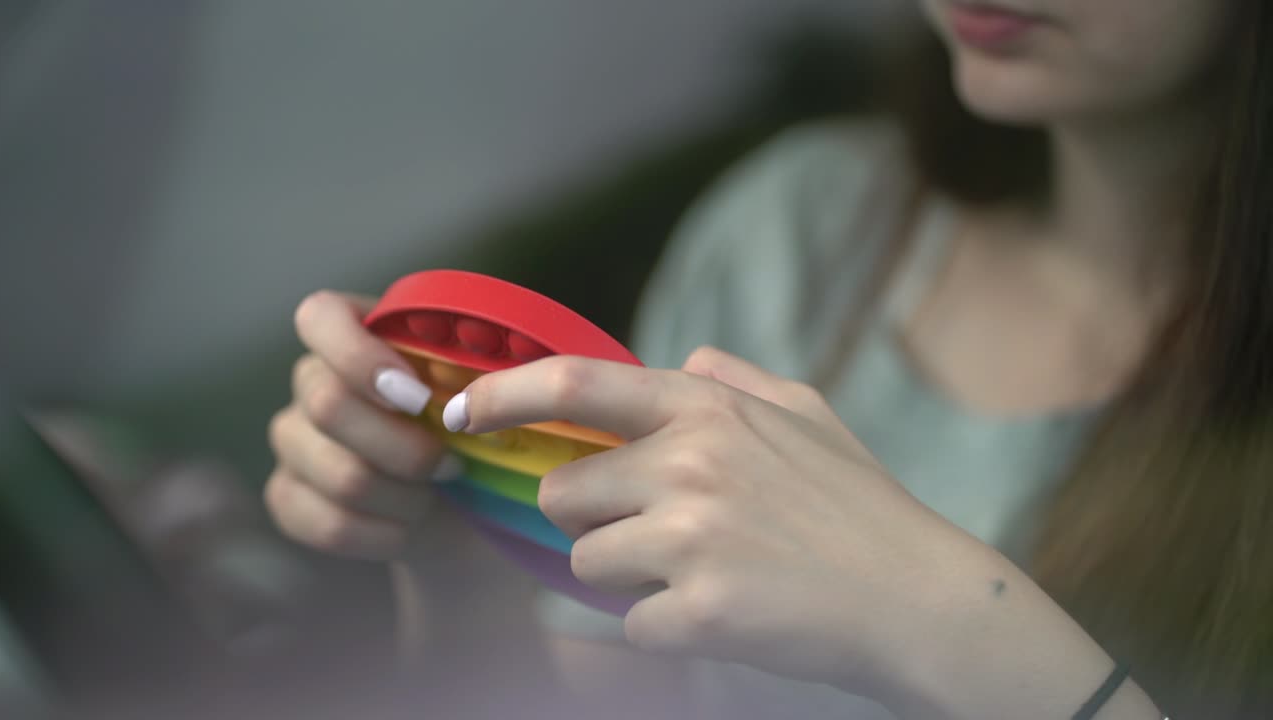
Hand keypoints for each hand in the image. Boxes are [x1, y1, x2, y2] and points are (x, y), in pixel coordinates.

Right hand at [266, 291, 458, 559]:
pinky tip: (408, 526)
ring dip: (406, 496)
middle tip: (453, 464)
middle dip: (408, 447)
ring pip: (341, 475)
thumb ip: (467, 372)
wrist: (454, 500)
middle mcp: (311, 379)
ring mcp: (292, 438)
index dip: (359, 356)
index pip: (319, 317)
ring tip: (435, 495)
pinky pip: (330, 524)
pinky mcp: (287, 496)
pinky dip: (385, 534)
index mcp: (352, 332)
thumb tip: (473, 386)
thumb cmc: (468, 427)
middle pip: (330, 406)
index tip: (417, 395)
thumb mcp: (476, 390)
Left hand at [444, 346, 976, 695]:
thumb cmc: (861, 506)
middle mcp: (689, 463)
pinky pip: (628, 624)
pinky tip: (722, 614)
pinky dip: (664, 628)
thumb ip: (736, 380)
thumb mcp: (808, 413)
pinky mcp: (697, 611)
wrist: (917, 600)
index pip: (574, 384)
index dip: (502, 394)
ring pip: (584, 563)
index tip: (461, 412)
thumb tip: (686, 359)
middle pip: (562, 493)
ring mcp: (691, 538)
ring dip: (625, 577)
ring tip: (698, 574)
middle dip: (590, 518)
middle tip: (656, 533)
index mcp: (708, 409)